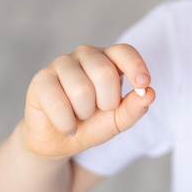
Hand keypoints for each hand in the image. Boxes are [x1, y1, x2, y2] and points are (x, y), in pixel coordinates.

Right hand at [21, 44, 154, 157]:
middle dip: (107, 102)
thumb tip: (150, 94)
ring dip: (84, 113)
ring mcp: (61, 63)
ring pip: (81, 89)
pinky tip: (67, 126)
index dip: (135, 66)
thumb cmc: (93, 123)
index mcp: (109, 59)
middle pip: (104, 72)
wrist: (60, 140)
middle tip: (98, 110)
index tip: (143, 84)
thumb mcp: (119, 119)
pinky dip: (67, 123)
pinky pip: (58, 102)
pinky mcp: (41, 79)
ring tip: (80, 116)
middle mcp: (86, 54)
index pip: (124, 51)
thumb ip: (135, 107)